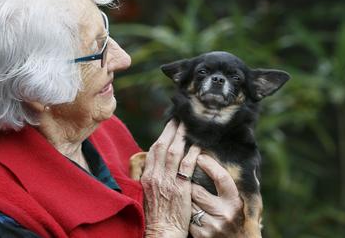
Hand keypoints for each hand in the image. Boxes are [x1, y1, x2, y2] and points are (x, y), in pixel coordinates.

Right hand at [141, 120, 201, 237]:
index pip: (153, 151)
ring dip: (181, 137)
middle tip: (179, 118)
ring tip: (188, 125)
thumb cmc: (157, 215)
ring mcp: (167, 182)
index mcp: (146, 177)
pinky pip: (187, 166)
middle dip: (170, 131)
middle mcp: (155, 177)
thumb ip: (153, 177)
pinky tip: (198, 146)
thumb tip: (158, 164)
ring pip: (173, 153)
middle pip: (161, 146)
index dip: (162, 137)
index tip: (169, 127)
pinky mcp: (180, 189)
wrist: (161, 232)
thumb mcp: (149, 193)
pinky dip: (193, 153)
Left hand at [188, 154, 244, 237]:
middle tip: (185, 176)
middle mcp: (225, 214)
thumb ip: (238, 187)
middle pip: (197, 191)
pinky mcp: (202, 235)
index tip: (200, 156)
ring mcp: (212, 226)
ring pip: (189, 204)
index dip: (209, 165)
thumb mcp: (242, 205)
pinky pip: (186, 218)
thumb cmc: (238, 222)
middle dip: (189, 184)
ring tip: (184, 193)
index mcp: (235, 202)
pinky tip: (185, 210)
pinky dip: (185, 213)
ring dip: (185, 198)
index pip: (221, 178)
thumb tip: (240, 164)